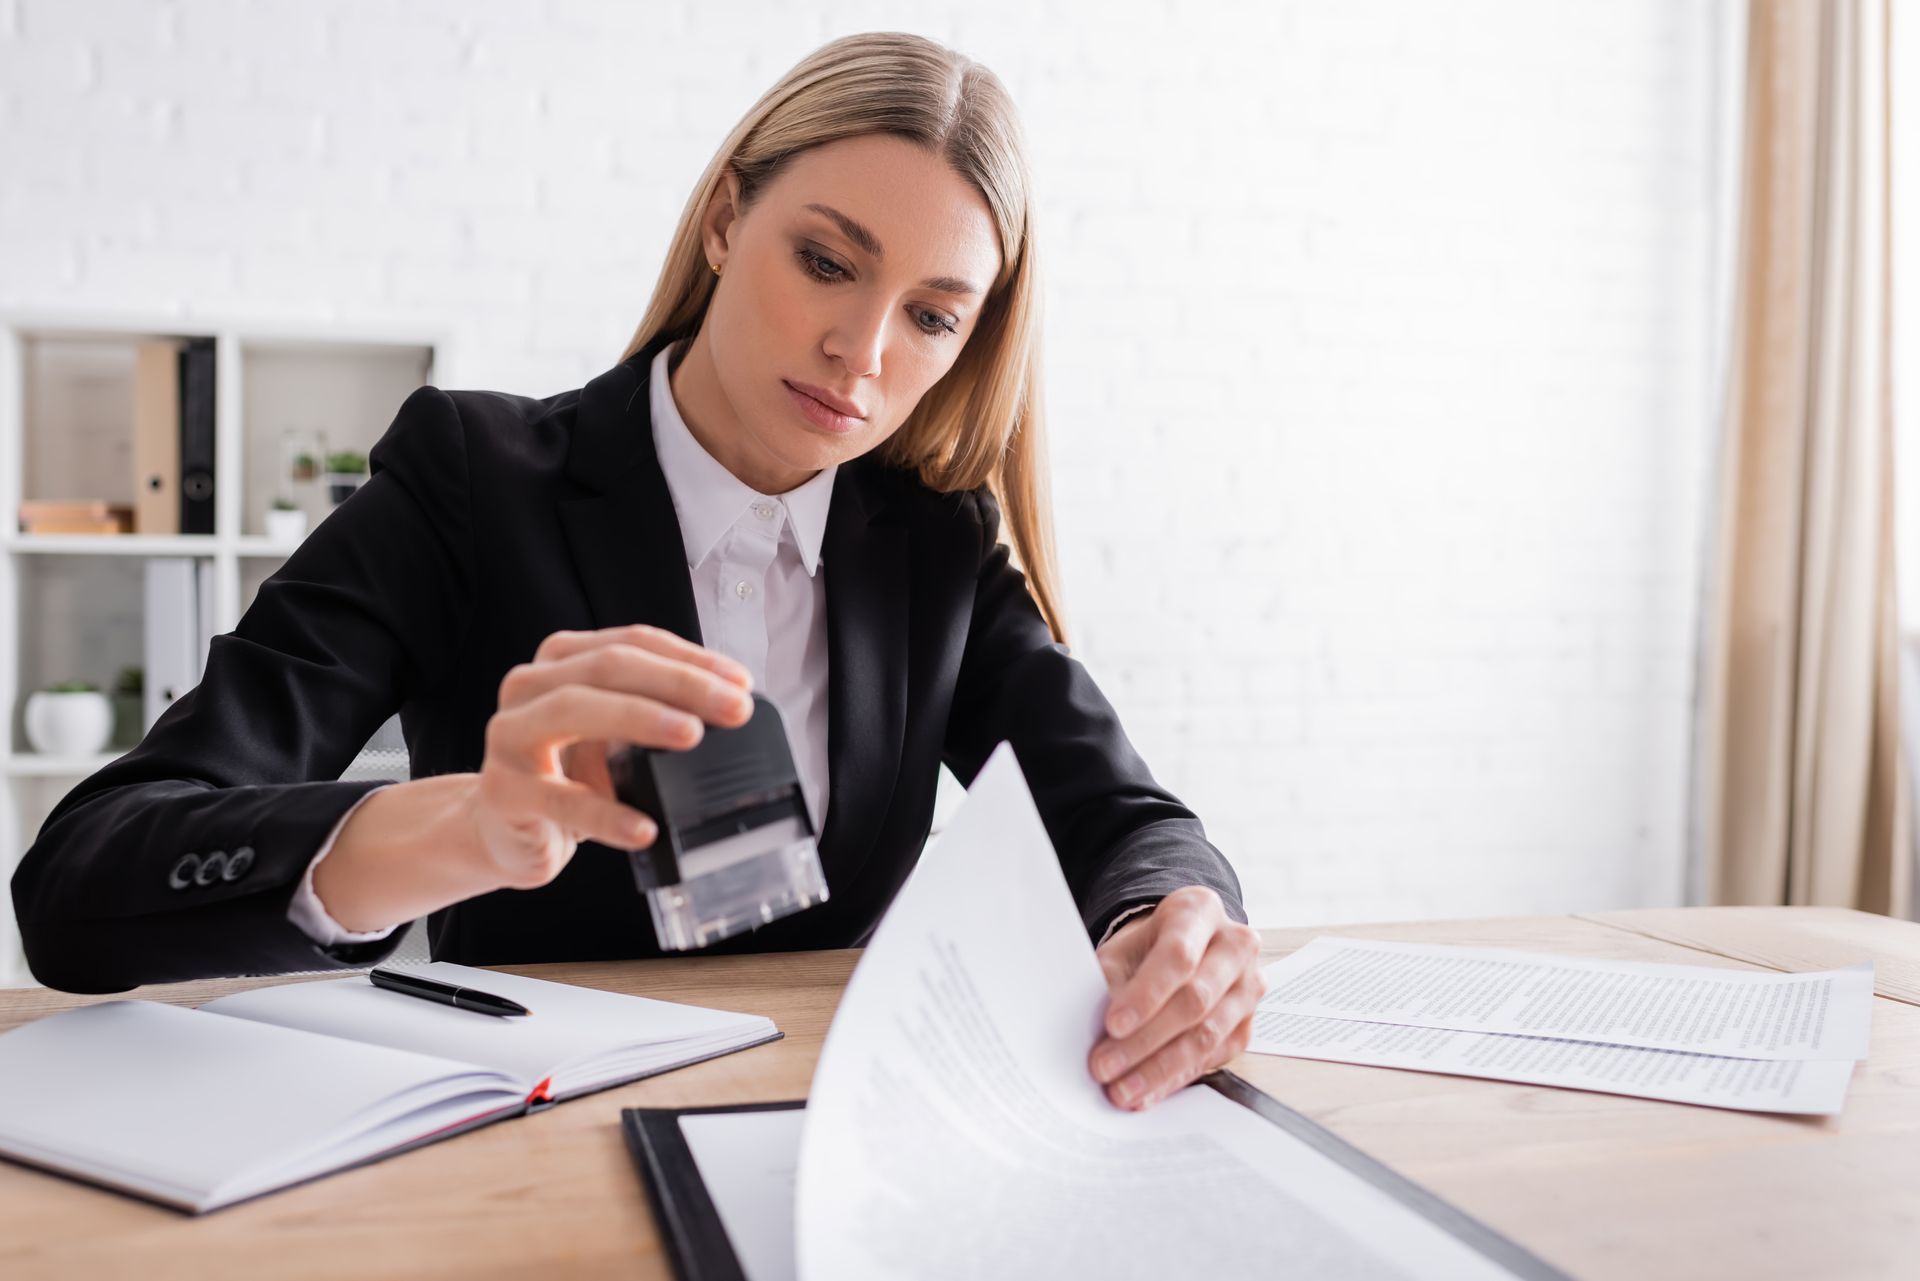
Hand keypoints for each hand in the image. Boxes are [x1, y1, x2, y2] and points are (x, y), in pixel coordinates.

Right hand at [472, 624, 754, 890]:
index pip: (634, 642)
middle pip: (610, 666)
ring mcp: (509, 734)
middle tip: (734, 708)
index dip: (691, 658)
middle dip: (680, 683)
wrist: (502, 831)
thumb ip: (655, 711)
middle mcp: (529, 685)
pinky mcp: (502, 790)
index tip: (741, 682)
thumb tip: (732, 708)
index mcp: (563, 661)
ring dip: (640, 718)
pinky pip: (560, 798)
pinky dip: (608, 813)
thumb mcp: (612, 735)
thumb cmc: (566, 775)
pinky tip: (645, 828)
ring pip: (575, 709)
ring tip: (693, 737)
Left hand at [1088, 886, 1264, 1109]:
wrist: (1183, 946)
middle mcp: (1235, 946)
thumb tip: (1099, 1031)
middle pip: (1195, 1000)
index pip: (1177, 956)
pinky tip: (1147, 1092)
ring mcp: (1249, 986)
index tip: (1112, 1025)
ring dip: (1160, 1068)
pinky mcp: (1247, 1024)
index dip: (1145, 994)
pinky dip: (1176, 1078)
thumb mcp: (1124, 947)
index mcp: (1200, 911)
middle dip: (1145, 1040)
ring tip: (1122, 1090)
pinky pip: (1214, 1057)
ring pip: (1207, 1035)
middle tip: (1105, 1066)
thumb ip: (1112, 980)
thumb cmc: (1148, 945)